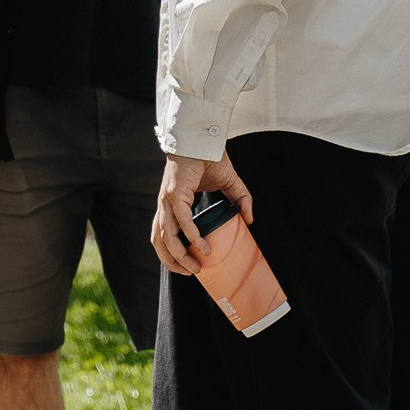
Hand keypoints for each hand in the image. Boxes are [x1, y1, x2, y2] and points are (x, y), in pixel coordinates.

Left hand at [151, 150, 254, 277]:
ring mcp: (168, 199)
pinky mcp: (175, 193)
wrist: (203, 137)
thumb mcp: (229, 183)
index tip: (188, 265)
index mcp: (173, 204)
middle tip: (190, 272)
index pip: (165, 233)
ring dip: (177, 256)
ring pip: (166, 236)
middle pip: (159, 240)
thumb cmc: (210, 157)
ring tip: (194, 268)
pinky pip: (182, 221)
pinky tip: (202, 246)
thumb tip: (250, 220)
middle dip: (172, 261)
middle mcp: (166, 204)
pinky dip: (191, 236)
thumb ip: (240, 200)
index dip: (172, 252)